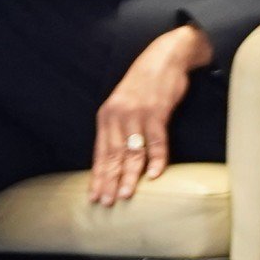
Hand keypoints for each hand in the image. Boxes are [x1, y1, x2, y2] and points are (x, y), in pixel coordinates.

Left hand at [88, 24, 211, 207]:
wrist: (165, 57)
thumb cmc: (144, 83)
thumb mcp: (123, 103)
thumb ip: (118, 128)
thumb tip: (115, 158)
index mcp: (107, 116)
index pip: (100, 152)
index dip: (97, 176)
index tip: (94, 196)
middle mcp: (118, 116)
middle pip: (113, 155)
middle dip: (109, 181)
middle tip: (107, 202)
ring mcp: (137, 114)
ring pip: (132, 152)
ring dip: (129, 176)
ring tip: (125, 195)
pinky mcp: (157, 112)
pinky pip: (157, 141)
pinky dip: (156, 159)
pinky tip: (153, 175)